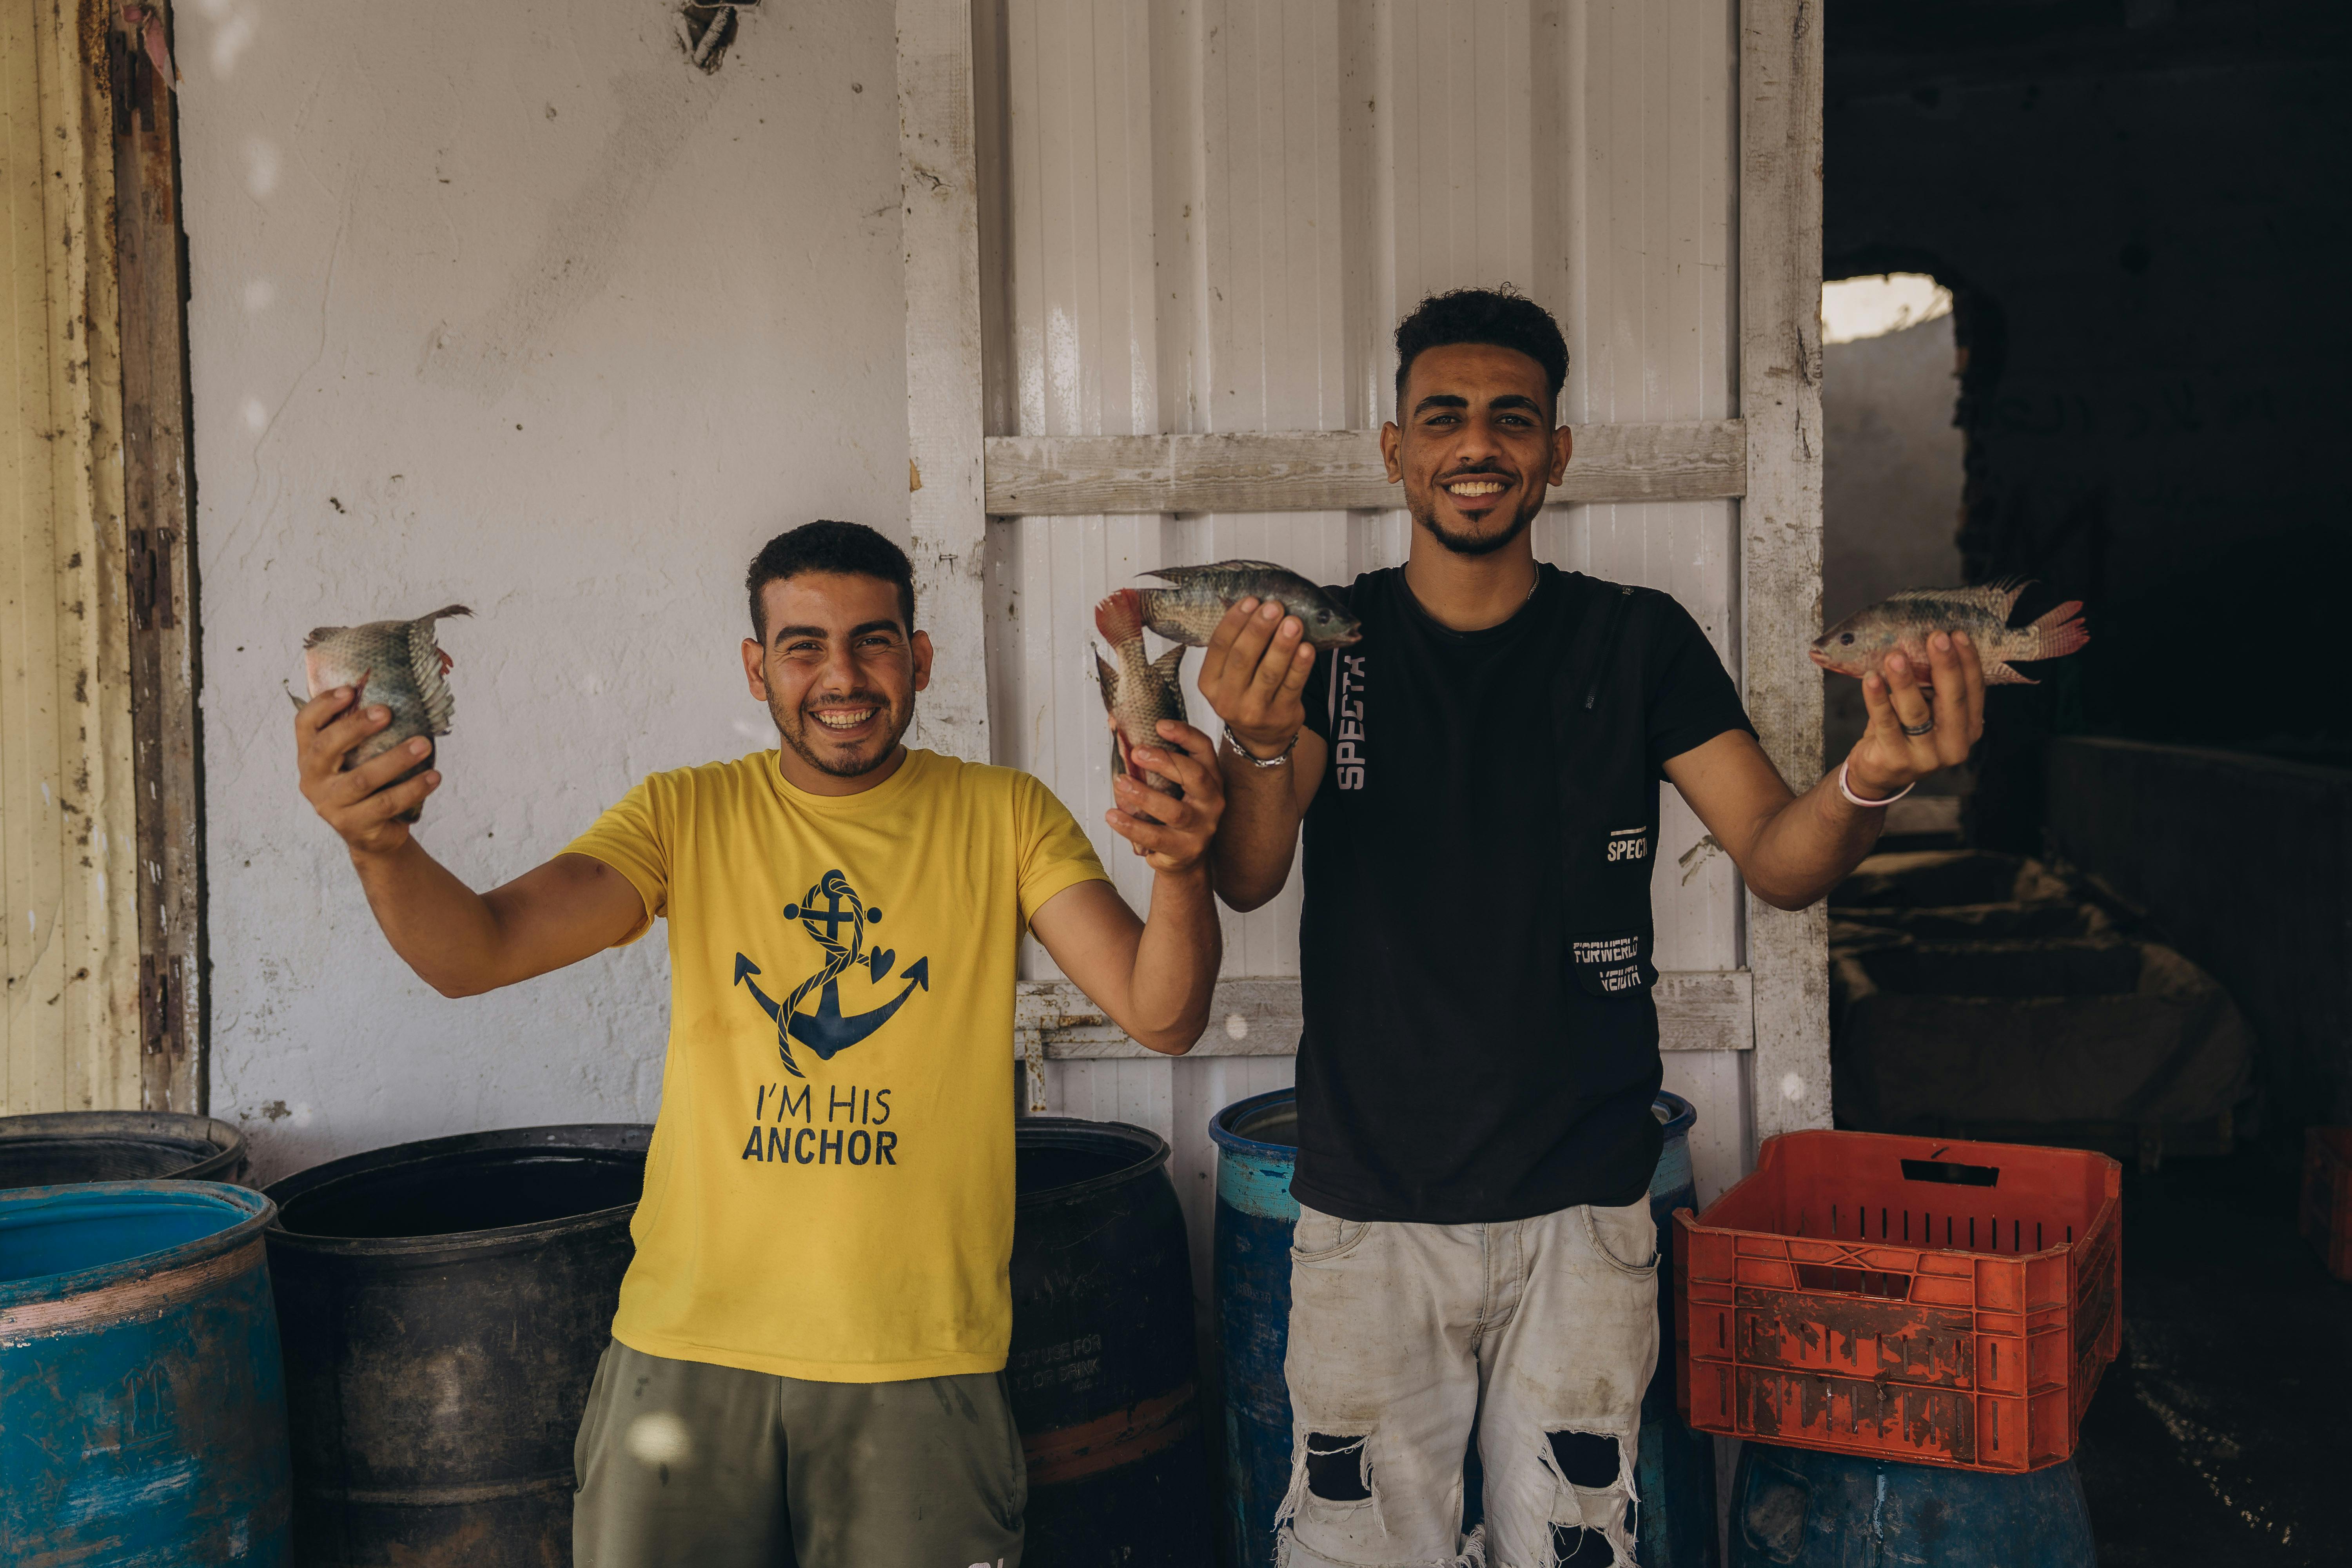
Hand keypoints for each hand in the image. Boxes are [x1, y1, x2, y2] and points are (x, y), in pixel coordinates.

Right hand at [296, 687, 439, 854]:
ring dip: (396, 759)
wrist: (373, 835)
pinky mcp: (354, 825)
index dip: (322, 705)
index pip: (304, 725)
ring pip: (362, 779)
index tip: (349, 690)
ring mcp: (331, 805)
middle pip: (326, 748)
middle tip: (387, 712)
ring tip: (424, 744)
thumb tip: (395, 695)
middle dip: (356, 726)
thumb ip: (361, 733)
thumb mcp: (356, 758)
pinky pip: (386, 804)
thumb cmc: (368, 785)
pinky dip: (413, 788)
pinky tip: (434, 776)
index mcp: (310, 756)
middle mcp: (313, 780)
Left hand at [1105, 721, 1224, 874]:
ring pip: (1175, 811)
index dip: (1184, 734)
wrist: (1186, 858)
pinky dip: (1131, 826)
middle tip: (1136, 753)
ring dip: (1144, 795)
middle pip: (1195, 776)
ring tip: (1120, 783)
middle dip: (1165, 762)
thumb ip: (1153, 760)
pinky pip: (1155, 838)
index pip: (1204, 749)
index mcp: (1211, 778)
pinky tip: (1112, 816)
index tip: (1159, 725)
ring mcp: (1201, 828)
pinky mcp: (1184, 850)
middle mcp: (1212, 801)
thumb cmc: (1175, 811)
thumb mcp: (1173, 785)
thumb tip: (1115, 726)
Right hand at [1196, 597, 1314, 756]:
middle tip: (1274, 606)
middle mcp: (1227, 698)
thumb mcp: (1229, 676)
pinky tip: (1307, 648)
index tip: (1250, 600)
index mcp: (1209, 682)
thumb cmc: (1245, 694)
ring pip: (1269, 672)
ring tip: (1293, 622)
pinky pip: (1292, 686)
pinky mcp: (1280, 716)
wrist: (1260, 738)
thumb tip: (1255, 606)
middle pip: (1242, 658)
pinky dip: (1300, 666)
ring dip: (1282, 645)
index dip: (1234, 621)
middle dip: (1259, 629)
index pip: (1219, 646)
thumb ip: (1237, 647)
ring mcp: (1254, 710)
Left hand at [1846, 631, 1986, 799]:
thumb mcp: (1929, 711)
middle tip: (1935, 637)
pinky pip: (1886, 723)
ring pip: (1917, 712)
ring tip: (1895, 656)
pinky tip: (1870, 678)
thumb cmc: (1906, 732)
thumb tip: (1926, 644)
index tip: (1956, 634)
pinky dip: (1877, 699)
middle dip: (1944, 665)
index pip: (1974, 691)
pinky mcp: (1896, 760)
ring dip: (1905, 681)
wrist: (1879, 773)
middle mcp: (1954, 745)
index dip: (1967, 661)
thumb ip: (1934, 688)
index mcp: (1969, 729)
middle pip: (1952, 699)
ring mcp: (1926, 757)